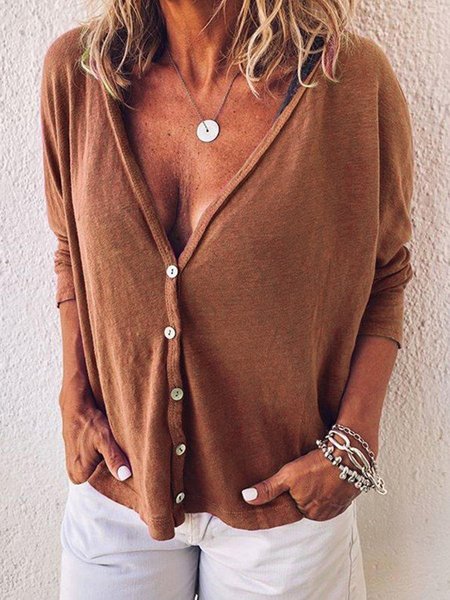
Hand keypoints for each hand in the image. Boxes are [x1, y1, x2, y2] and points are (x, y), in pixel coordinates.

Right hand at [59, 384, 131, 484]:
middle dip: (108, 464)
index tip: (121, 458)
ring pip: (96, 466)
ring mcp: (73, 464)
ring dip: (104, 457)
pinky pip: (92, 459)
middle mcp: (74, 473)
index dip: (115, 470)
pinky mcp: (76, 455)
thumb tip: (124, 476)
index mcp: (78, 475)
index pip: (105, 482)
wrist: (76, 405)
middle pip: (100, 475)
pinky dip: (99, 452)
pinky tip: (102, 442)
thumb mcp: (105, 439)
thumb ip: (114, 459)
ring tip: (106, 443)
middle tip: (114, 448)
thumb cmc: (89, 422)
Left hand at [241, 447, 361, 520]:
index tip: (293, 482)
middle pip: (307, 503)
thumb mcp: (289, 475)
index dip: (291, 493)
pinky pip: (334, 494)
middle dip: (304, 491)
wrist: (349, 456)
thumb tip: (246, 498)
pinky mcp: (348, 497)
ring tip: (316, 474)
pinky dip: (330, 487)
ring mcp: (337, 506)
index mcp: (308, 512)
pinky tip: (327, 475)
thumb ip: (268, 489)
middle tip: (306, 474)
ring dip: (318, 489)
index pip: (293, 505)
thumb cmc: (318, 465)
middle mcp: (324, 514)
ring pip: (320, 498)